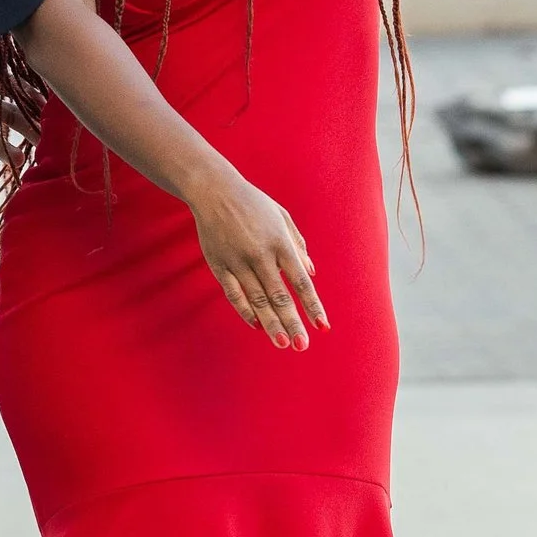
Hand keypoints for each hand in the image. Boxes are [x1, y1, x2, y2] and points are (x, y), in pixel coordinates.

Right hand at [185, 168, 327, 348]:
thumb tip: (311, 273)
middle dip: (293, 322)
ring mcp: (238, 261)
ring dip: (271, 324)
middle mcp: (260, 254)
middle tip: (302, 345)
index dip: (312, 305)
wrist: (214, 190)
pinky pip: (234, 295)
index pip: (300, 281)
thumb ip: (298, 245)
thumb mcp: (282, 217)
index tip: (322, 326)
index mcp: (280, 242)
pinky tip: (257, 326)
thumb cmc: (253, 203)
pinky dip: (246, 312)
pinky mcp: (219, 265)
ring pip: (257, 300)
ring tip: (283, 343)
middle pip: (280, 296)